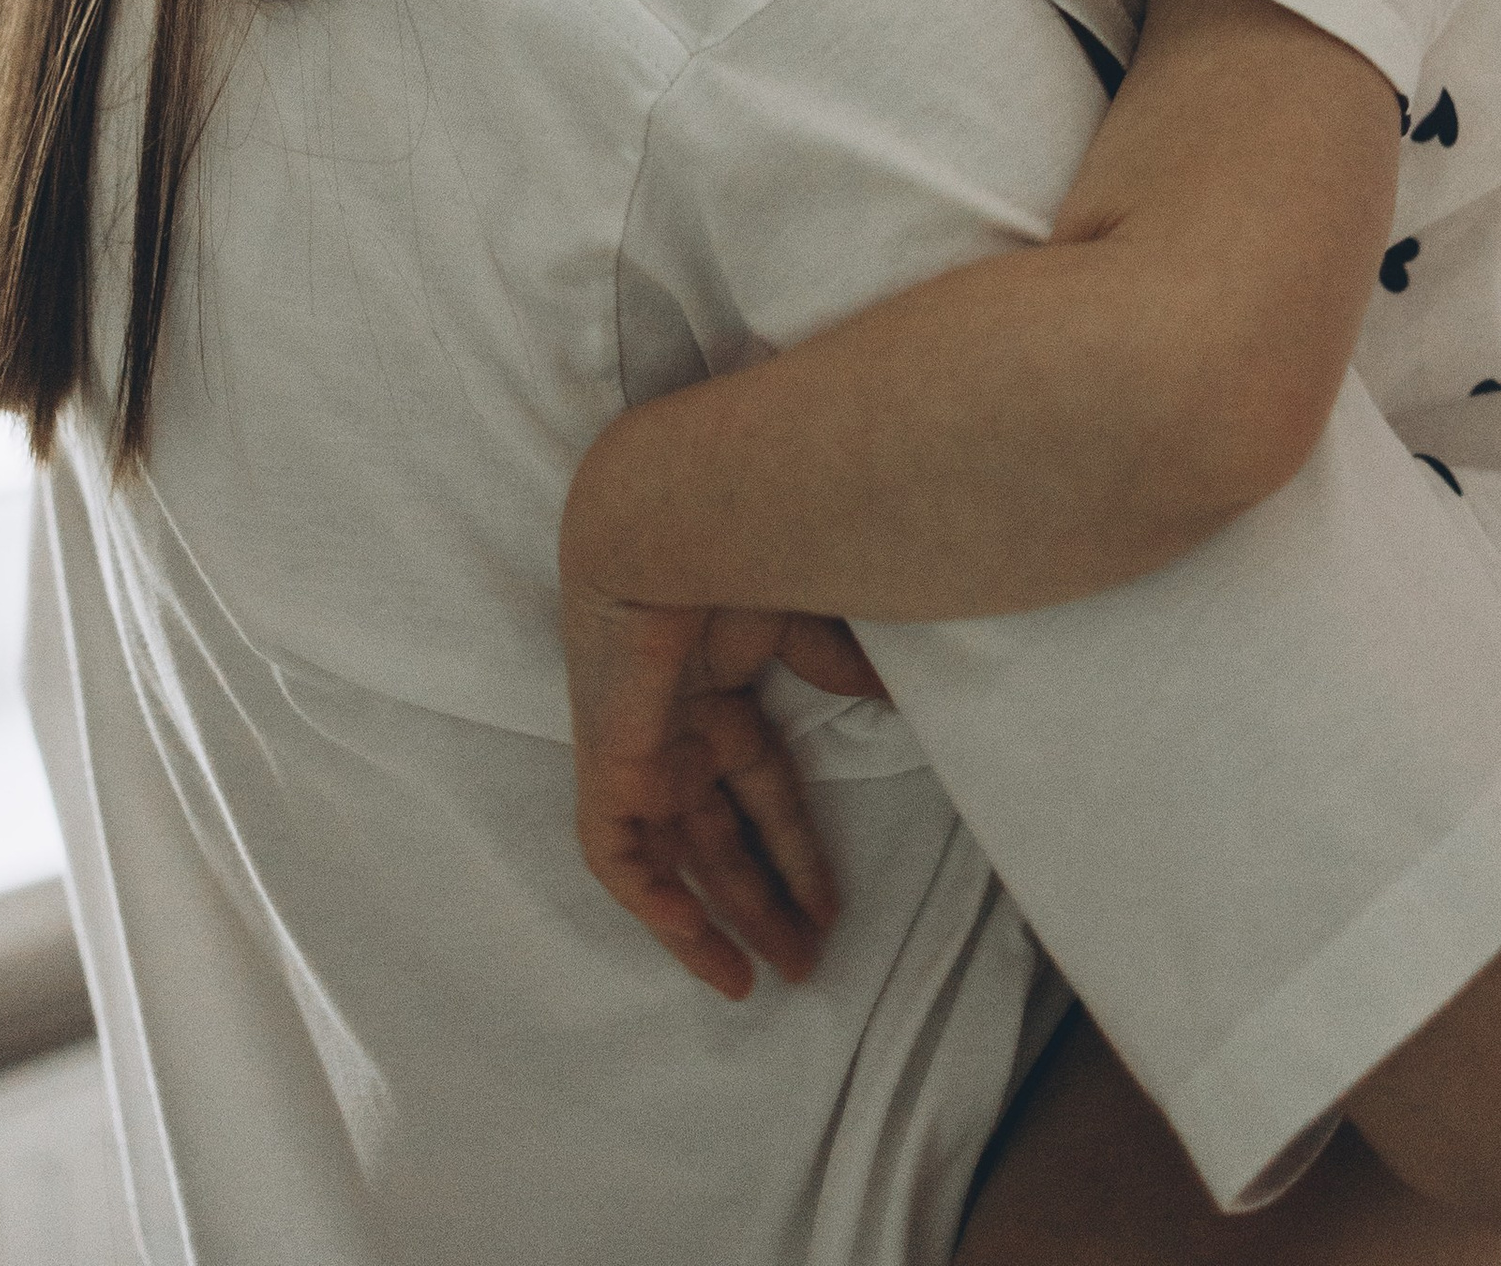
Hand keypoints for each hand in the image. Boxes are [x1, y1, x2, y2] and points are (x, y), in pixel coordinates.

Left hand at [563, 589, 883, 998]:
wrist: (669, 519)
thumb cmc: (741, 550)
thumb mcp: (806, 617)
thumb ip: (843, 664)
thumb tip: (893, 700)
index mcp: (717, 694)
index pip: (763, 793)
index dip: (798, 852)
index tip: (835, 909)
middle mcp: (675, 730)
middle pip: (717, 840)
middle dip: (760, 905)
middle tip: (806, 966)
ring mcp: (638, 750)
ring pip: (670, 860)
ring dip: (711, 922)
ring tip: (754, 979)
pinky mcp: (607, 763)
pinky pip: (615, 854)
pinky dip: (650, 899)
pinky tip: (694, 939)